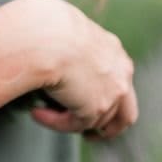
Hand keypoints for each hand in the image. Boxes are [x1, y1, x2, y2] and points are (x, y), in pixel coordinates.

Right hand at [19, 0, 138, 140]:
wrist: (45, 35)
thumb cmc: (46, 26)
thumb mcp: (65, 31)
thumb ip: (70, 46)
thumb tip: (51, 50)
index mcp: (113, 51)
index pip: (119, 80)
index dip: (106, 95)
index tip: (86, 100)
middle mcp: (121, 73)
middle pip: (126, 111)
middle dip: (110, 126)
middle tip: (90, 134)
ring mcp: (112, 92)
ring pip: (96, 121)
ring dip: (69, 121)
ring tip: (42, 112)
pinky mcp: (95, 107)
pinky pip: (74, 124)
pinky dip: (55, 123)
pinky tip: (36, 114)